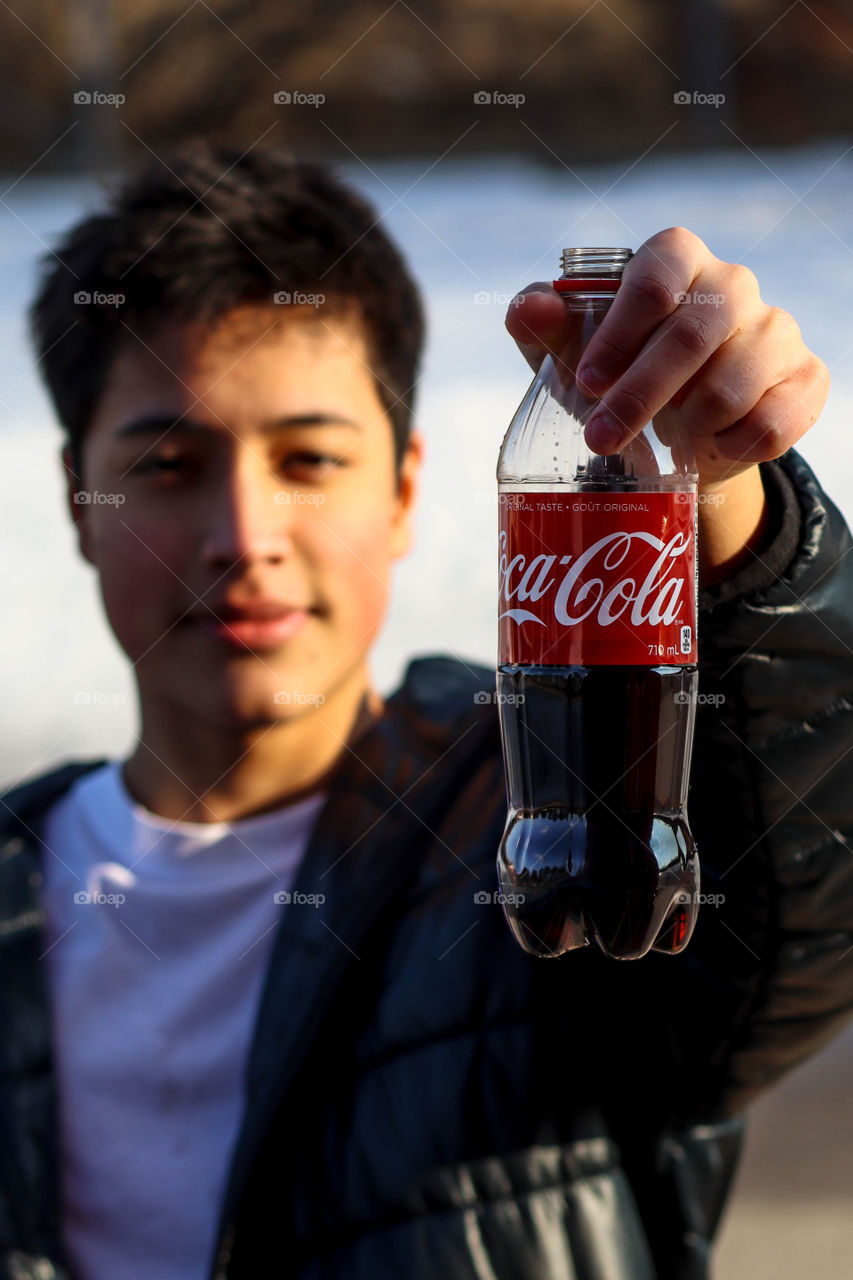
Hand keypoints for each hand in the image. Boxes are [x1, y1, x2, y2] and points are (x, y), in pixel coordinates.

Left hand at [504, 227, 828, 488]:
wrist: (678, 432)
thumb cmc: (619, 376)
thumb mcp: (569, 353)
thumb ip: (540, 324)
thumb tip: (530, 308)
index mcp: (676, 259)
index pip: (655, 277)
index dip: (619, 334)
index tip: (589, 382)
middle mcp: (732, 284)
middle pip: (692, 335)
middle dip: (639, 396)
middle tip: (600, 438)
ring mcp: (776, 330)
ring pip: (732, 385)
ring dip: (687, 424)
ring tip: (668, 436)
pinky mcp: (806, 378)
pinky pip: (774, 422)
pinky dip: (735, 446)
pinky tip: (713, 446)